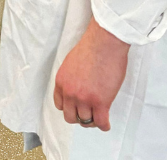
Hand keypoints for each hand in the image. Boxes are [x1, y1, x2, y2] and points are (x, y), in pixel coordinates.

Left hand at [53, 17, 128, 131]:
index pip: (60, 105)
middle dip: (79, 116)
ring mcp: (85, 99)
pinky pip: (101, 123)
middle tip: (88, 113)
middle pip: (70, 117)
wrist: (104, 42)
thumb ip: (71, 78)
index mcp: (61, 81)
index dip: (70, 107)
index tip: (76, 107)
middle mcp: (70, 92)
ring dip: (93, 120)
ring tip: (99, 115)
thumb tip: (78, 87)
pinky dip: (104, 125)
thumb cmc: (91, 47)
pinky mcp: (100, 103)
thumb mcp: (71, 63)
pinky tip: (106, 122)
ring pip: (86, 121)